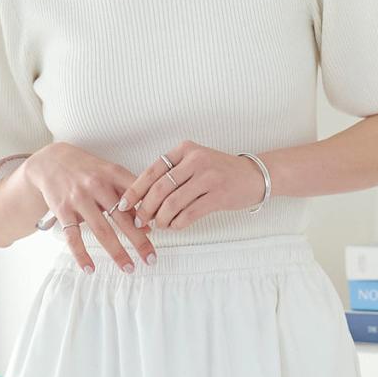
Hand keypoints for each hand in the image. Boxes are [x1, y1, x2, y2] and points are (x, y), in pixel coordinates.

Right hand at [24, 142, 155, 273]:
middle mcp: (97, 185)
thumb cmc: (88, 170)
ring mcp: (79, 198)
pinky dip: (82, 255)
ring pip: (101, 230)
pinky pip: (73, 237)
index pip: (137, 194)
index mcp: (113, 173)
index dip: (150, 212)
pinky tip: (90, 269)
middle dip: (139, 241)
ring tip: (129, 268)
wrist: (51, 161)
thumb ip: (128, 195)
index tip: (162, 229)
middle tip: (151, 259)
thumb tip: (148, 224)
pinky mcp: (62, 210)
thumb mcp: (109, 173)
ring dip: (117, 252)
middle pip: (122, 218)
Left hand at [117, 140, 265, 229]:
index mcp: (185, 149)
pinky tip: (176, 226)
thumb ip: (172, 174)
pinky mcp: (219, 195)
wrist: (254, 176)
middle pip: (160, 189)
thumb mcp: (195, 162)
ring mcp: (208, 177)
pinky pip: (189, 214)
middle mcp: (196, 160)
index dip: (135, 190)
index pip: (152, 171)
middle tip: (140, 221)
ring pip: (173, 204)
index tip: (123, 204)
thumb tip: (142, 198)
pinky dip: (178, 223)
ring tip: (159, 225)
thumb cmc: (220, 171)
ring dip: (161, 219)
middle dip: (145, 208)